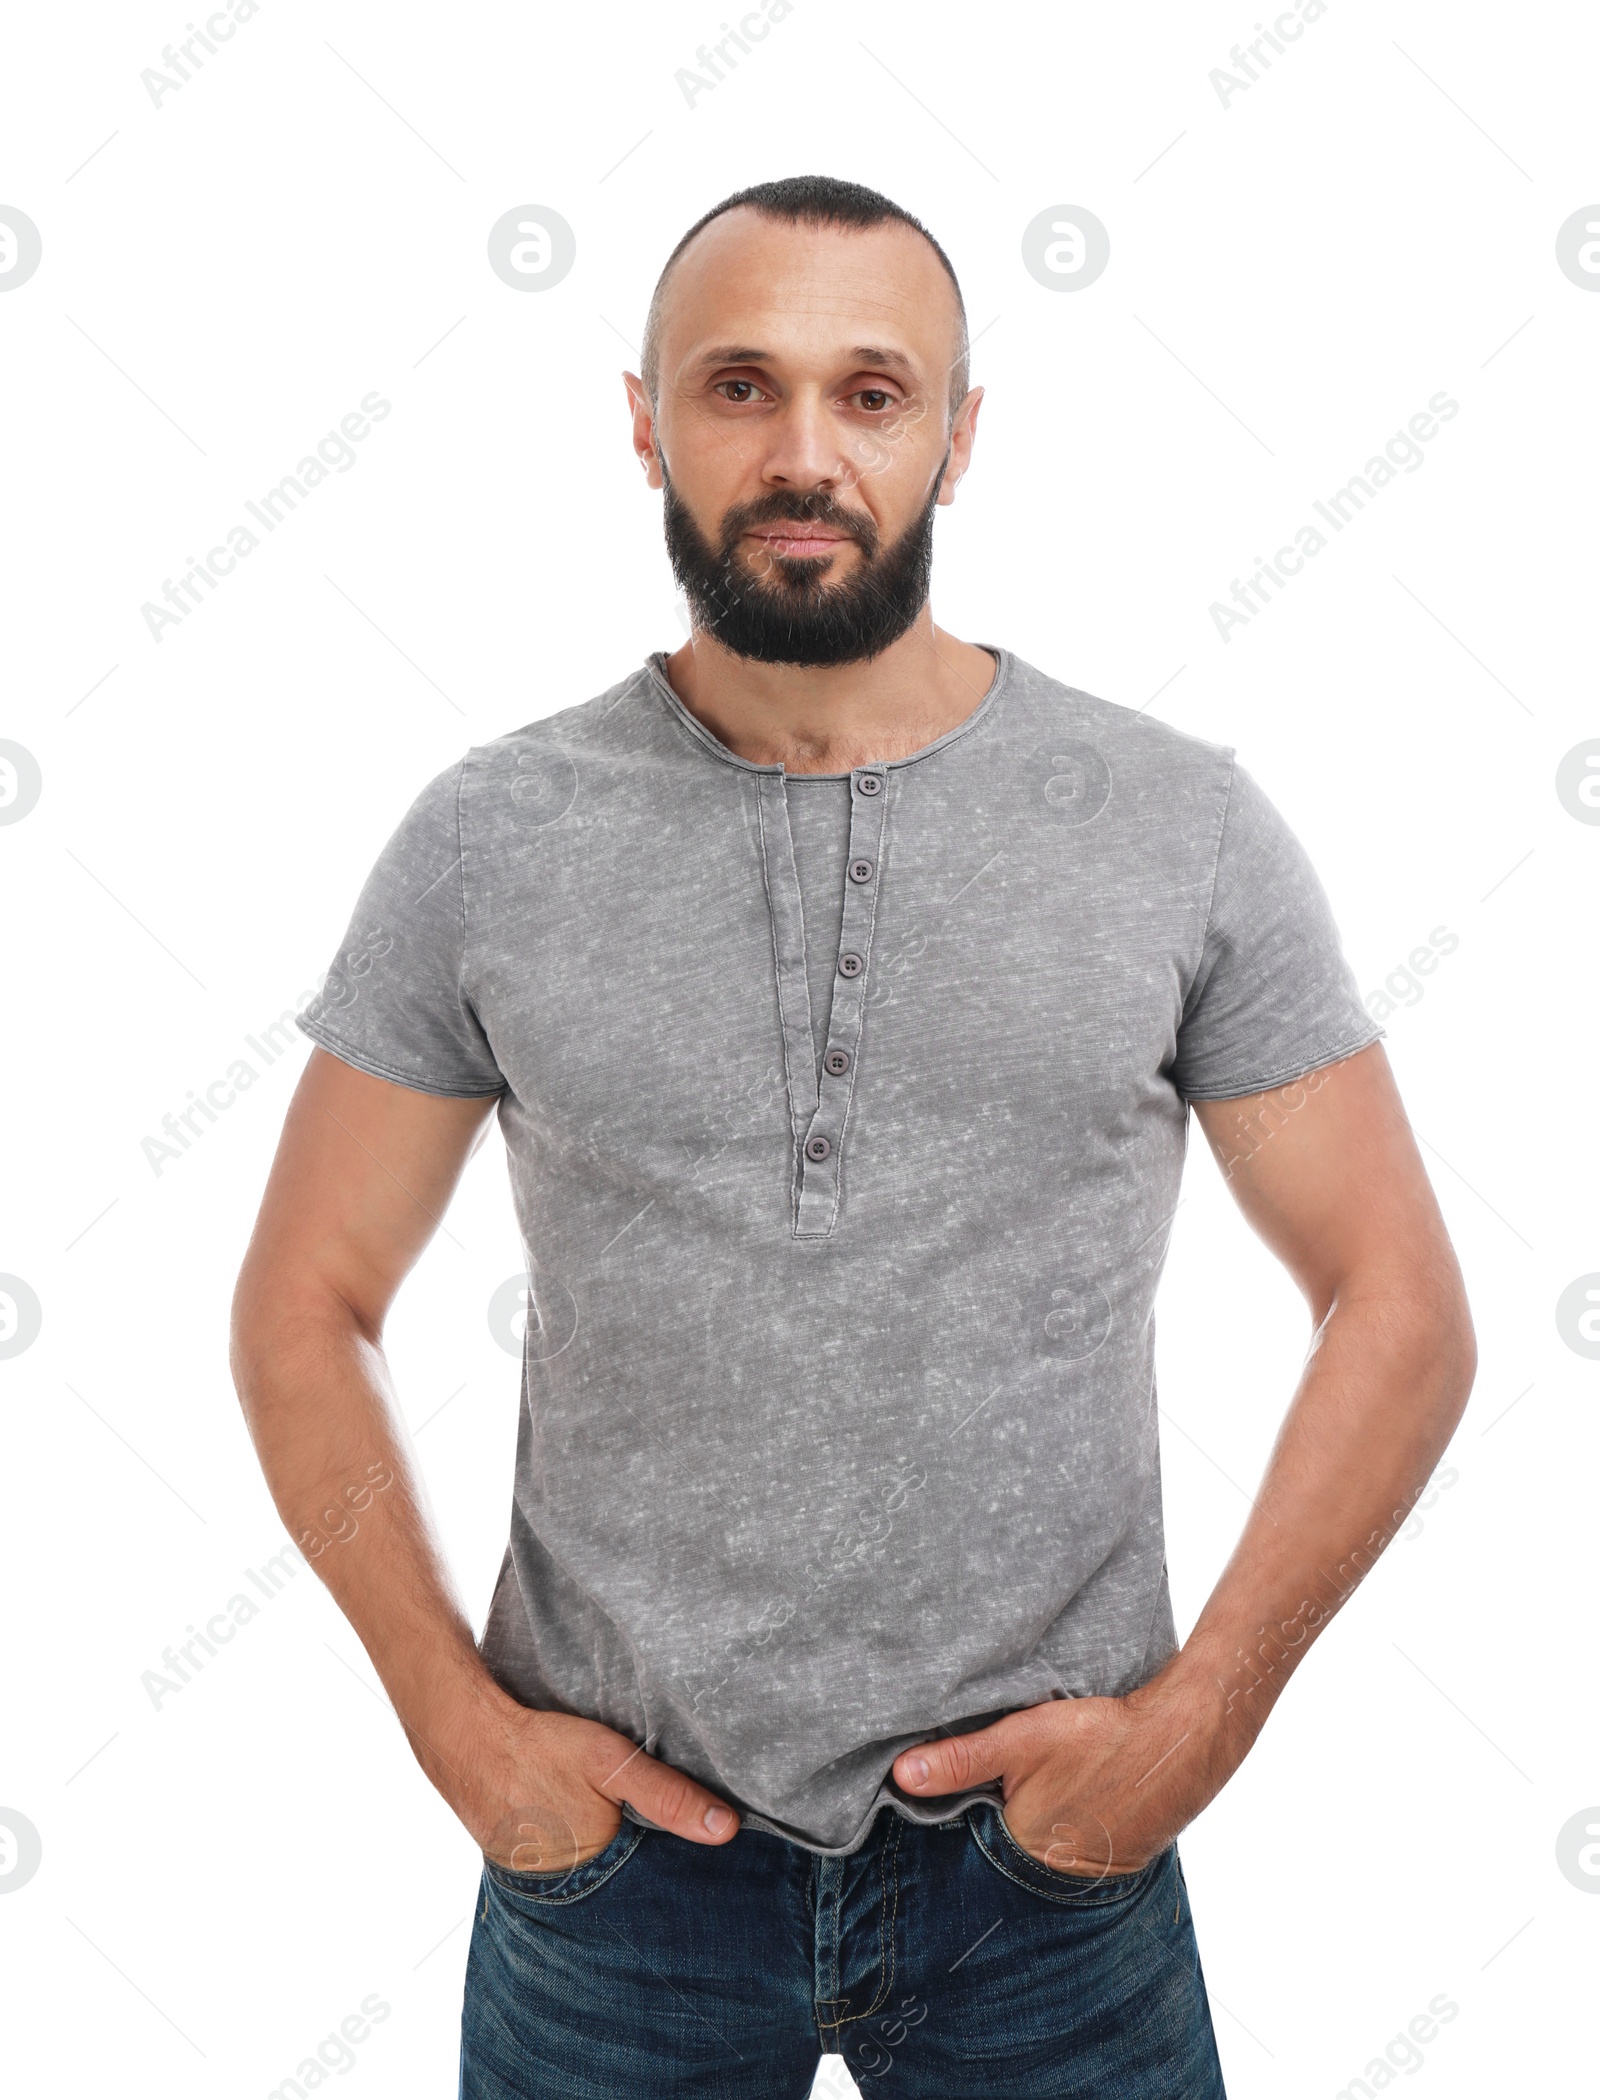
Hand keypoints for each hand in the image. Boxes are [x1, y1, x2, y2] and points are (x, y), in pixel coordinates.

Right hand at [414, 1695, 740, 1872]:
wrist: (464, 1738)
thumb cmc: (540, 1747)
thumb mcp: (612, 1763)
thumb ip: (668, 1796)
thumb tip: (728, 1830)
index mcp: (597, 1868)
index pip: (652, 1877)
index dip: (671, 1858)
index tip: (695, 1843)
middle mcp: (566, 1888)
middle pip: (621, 1876)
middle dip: (638, 1858)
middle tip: (637, 1819)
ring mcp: (538, 1879)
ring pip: (590, 1870)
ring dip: (602, 1852)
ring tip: (603, 1818)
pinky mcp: (518, 1865)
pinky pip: (559, 1862)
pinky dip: (571, 1846)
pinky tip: (568, 1816)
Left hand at [892, 1682, 1222, 1878]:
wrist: (1181, 1741)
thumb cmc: (1100, 1739)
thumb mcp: (1020, 1740)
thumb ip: (960, 1760)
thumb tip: (901, 1775)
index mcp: (1021, 1848)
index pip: (971, 1838)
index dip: (959, 1812)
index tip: (946, 1789)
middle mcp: (1053, 1871)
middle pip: (1003, 1844)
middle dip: (995, 1816)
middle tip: (998, 1780)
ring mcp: (1089, 1867)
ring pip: (1039, 1844)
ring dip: (1032, 1818)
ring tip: (1038, 1784)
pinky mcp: (1117, 1854)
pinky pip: (1073, 1842)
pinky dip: (1066, 1821)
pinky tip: (1070, 1791)